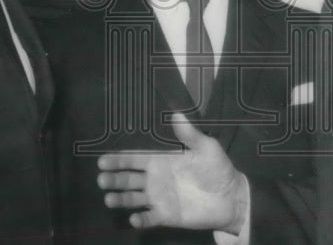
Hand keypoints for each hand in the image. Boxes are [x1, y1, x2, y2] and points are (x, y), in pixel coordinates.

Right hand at [97, 113, 249, 233]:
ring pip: (133, 198)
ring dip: (120, 199)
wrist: (231, 196)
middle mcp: (155, 179)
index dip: (118, 159)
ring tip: (109, 199)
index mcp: (161, 161)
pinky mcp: (166, 216)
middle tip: (101, 179)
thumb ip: (189, 134)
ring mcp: (159, 198)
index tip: (102, 160)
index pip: (135, 159)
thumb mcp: (206, 147)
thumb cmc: (218, 169)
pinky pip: (149, 218)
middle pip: (128, 179)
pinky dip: (140, 219)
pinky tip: (134, 218)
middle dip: (114, 178)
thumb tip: (176, 113)